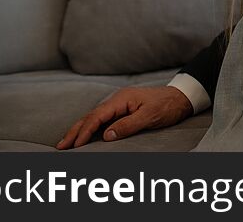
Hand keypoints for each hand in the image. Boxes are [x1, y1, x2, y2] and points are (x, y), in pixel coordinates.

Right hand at [56, 85, 193, 148]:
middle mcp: (117, 100)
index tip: (75, 145)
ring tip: (67, 142)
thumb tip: (106, 136)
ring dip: (80, 129)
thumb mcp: (149, 116)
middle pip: (91, 116)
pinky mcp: (123, 109)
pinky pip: (102, 119)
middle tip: (61, 146)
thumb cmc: (167, 105)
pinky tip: (85, 135)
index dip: (84, 131)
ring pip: (94, 117)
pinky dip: (90, 127)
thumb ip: (128, 125)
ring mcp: (120, 104)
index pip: (97, 116)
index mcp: (121, 99)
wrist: (180, 97)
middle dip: (75, 130)